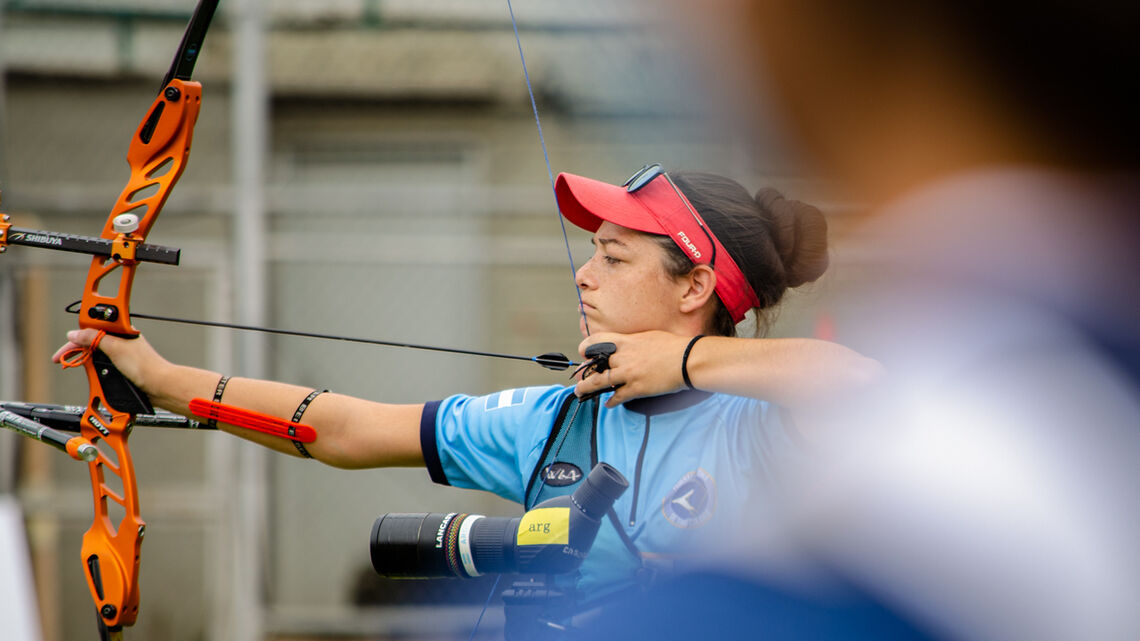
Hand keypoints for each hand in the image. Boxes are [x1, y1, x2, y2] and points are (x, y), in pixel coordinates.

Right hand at [52, 329, 166, 394]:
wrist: (159, 385)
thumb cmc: (144, 365)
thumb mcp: (114, 348)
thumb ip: (93, 338)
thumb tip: (74, 334)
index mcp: (120, 331)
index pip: (91, 329)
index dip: (76, 338)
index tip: (63, 350)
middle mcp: (120, 341)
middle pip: (91, 341)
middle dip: (76, 349)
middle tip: (60, 360)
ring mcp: (121, 354)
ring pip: (96, 354)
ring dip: (84, 360)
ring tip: (71, 366)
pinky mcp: (123, 366)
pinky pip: (103, 365)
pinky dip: (93, 369)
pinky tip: (89, 374)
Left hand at [575, 331, 692, 406]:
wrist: (687, 359)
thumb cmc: (673, 346)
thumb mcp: (649, 336)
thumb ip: (634, 342)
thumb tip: (628, 345)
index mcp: (626, 341)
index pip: (597, 340)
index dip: (587, 347)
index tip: (585, 352)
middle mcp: (624, 357)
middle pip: (595, 364)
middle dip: (583, 372)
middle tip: (577, 377)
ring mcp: (629, 373)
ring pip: (599, 381)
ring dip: (587, 388)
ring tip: (579, 392)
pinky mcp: (637, 388)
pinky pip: (618, 396)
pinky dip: (611, 401)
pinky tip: (608, 404)